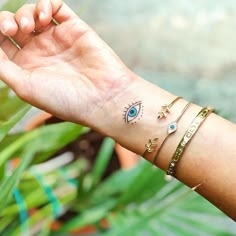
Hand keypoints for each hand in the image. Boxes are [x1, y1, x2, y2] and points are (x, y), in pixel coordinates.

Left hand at [0, 0, 132, 129]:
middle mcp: (42, 54)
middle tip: (12, 28)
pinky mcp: (76, 30)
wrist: (102, 97)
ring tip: (30, 25)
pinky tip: (45, 15)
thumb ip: (2, 66)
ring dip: (25, 12)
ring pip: (34, 14)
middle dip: (7, 21)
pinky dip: (46, 4)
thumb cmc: (65, 98)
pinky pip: (57, 8)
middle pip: (15, 27)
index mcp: (28, 69)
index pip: (2, 45)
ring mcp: (59, 41)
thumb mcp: (25, 87)